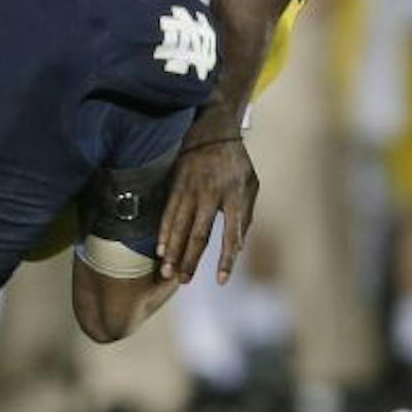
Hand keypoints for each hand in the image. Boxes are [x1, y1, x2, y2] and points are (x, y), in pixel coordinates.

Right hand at [156, 124, 259, 284]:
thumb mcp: (251, 184)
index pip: (231, 233)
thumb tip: (238, 246)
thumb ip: (245, 215)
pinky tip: (160, 248)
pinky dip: (164, 233)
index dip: (226, 258)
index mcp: (235, 195)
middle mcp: (211, 194)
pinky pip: (169, 213)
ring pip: (180, 226)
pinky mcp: (177, 185)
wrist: (213, 129)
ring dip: (173, 251)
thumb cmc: (236, 162)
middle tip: (184, 281)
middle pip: (199, 233)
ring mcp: (191, 189)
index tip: (222, 280)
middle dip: (191, 260)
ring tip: (167, 271)